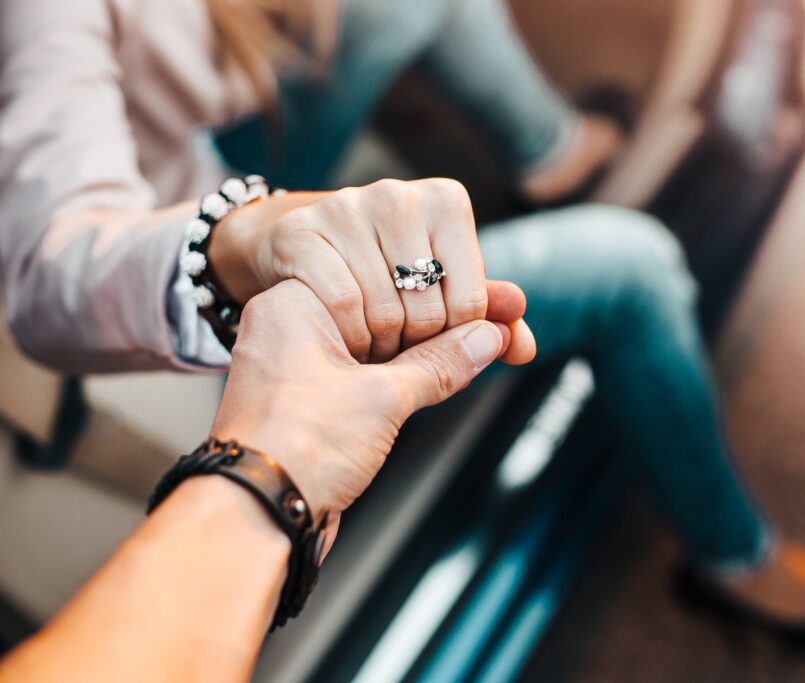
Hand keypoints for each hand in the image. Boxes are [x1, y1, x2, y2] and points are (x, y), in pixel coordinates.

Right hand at [209, 178, 518, 363]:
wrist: (301, 243)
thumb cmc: (386, 266)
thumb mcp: (443, 284)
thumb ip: (486, 314)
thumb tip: (523, 347)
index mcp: (446, 201)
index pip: (471, 304)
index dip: (453, 338)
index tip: (432, 335)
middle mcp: (398, 195)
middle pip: (429, 313)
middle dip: (416, 346)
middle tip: (399, 344)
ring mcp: (345, 208)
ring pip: (385, 314)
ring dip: (380, 346)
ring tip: (373, 341)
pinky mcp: (301, 232)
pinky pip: (342, 307)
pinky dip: (347, 336)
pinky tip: (344, 334)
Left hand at [210, 279, 524, 548]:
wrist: (253, 518)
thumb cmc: (291, 450)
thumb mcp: (381, 398)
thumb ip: (439, 363)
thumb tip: (485, 338)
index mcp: (298, 301)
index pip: (387, 277)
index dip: (446, 288)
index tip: (495, 301)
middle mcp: (297, 327)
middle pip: (393, 309)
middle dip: (453, 319)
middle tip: (507, 319)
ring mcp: (306, 367)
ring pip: (387, 345)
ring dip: (439, 348)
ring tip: (494, 342)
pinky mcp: (318, 403)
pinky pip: (375, 375)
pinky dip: (414, 375)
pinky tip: (456, 369)